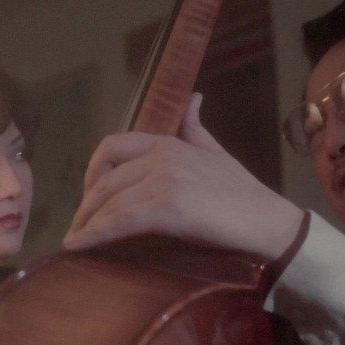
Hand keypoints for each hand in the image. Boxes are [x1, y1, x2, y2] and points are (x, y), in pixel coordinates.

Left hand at [62, 93, 303, 259]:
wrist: (270, 223)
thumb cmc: (244, 195)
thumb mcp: (216, 152)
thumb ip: (194, 128)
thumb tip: (193, 98)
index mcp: (168, 142)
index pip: (112, 146)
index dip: (92, 170)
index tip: (88, 193)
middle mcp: (162, 156)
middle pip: (106, 179)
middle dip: (86, 205)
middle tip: (77, 225)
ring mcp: (164, 181)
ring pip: (109, 202)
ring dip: (85, 224)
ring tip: (74, 240)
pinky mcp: (167, 208)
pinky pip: (119, 222)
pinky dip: (94, 235)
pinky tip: (77, 246)